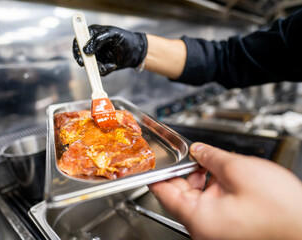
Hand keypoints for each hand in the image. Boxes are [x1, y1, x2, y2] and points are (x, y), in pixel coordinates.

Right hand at [72, 25, 147, 75]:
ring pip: (90, 65)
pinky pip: (98, 71)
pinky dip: (105, 70)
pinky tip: (113, 66)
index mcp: (92, 34)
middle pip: (81, 55)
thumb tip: (86, 50)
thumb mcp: (112, 34)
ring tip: (110, 65)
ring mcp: (96, 56)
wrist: (136, 51)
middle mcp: (92, 46)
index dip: (77, 49)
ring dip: (98, 67)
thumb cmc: (126, 38)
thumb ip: (98, 39)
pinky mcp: (101, 65)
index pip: (79, 40)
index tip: (80, 57)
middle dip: (85, 62)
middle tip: (88, 66)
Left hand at [149, 143, 301, 239]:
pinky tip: (223, 176)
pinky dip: (213, 189)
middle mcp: (203, 229)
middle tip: (193, 155)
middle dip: (186, 171)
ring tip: (212, 164)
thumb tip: (198, 150)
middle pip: (180, 194)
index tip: (154, 161)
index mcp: (198, 218)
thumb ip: (212, 156)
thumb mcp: (239, 171)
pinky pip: (210, 206)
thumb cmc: (282, 211)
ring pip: (196, 198)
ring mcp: (215, 230)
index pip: (162, 192)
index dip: (157, 172)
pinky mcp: (227, 229)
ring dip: (201, 178)